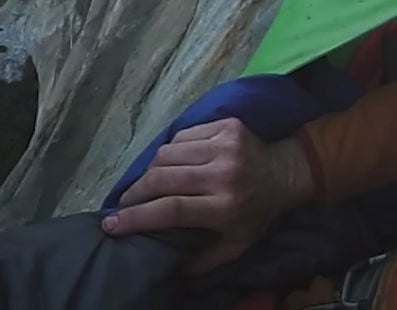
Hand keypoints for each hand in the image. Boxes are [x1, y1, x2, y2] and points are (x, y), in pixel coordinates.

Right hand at [101, 118, 313, 274]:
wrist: (285, 173)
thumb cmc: (256, 213)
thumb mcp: (237, 245)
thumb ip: (205, 260)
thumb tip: (173, 269)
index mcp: (226, 207)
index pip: (172, 210)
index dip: (137, 217)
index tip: (111, 224)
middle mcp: (224, 174)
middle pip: (162, 178)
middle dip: (136, 191)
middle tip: (125, 202)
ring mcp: (225, 146)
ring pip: (167, 153)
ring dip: (152, 169)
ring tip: (148, 182)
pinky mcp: (225, 126)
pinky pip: (181, 136)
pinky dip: (171, 150)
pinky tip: (172, 161)